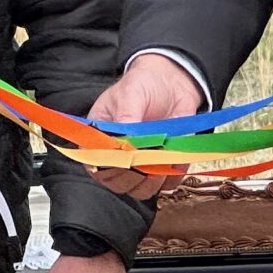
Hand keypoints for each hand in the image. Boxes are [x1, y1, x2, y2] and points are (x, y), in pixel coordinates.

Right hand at [84, 54, 203, 197]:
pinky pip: (165, 186)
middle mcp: (116, 156)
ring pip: (139, 190)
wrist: (171, 82)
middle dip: (135, 173)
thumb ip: (127, 116)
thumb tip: (127, 143)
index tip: (128, 158)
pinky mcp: (160, 168)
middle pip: (117, 182)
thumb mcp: (131, 94)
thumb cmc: (143, 85)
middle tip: (150, 157)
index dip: (110, 166)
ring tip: (163, 160)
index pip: (95, 164)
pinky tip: (176, 161)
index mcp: (99, 138)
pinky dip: (172, 178)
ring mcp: (138, 165)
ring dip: (152, 181)